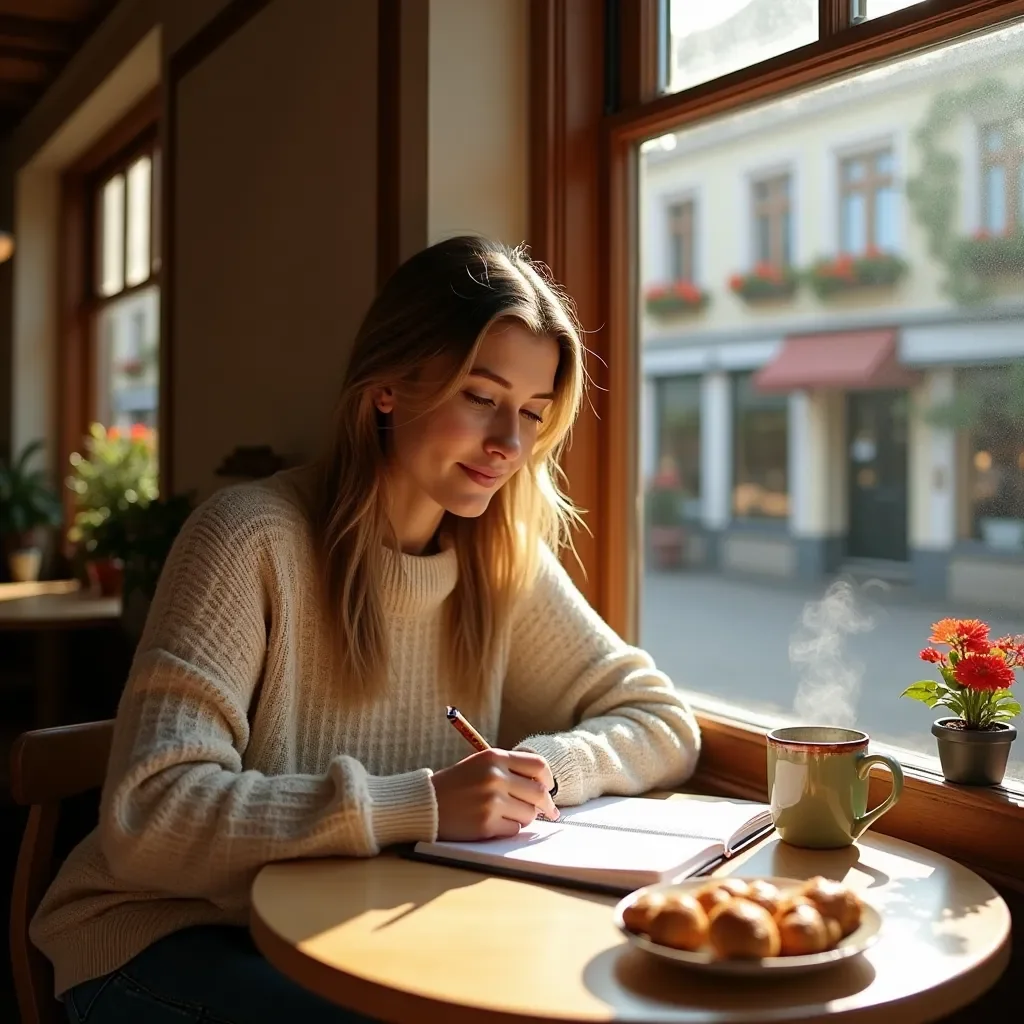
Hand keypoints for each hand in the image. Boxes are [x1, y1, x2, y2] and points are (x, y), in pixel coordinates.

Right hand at [430, 748, 558, 840]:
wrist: (427, 803)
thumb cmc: (456, 785)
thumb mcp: (481, 765)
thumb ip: (510, 770)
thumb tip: (543, 787)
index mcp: (494, 757)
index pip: (538, 765)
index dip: (548, 778)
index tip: (549, 788)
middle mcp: (495, 776)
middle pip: (539, 792)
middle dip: (546, 805)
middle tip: (548, 812)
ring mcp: (491, 801)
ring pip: (529, 814)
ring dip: (523, 817)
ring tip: (507, 814)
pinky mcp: (486, 823)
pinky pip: (514, 829)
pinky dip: (507, 829)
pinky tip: (493, 823)